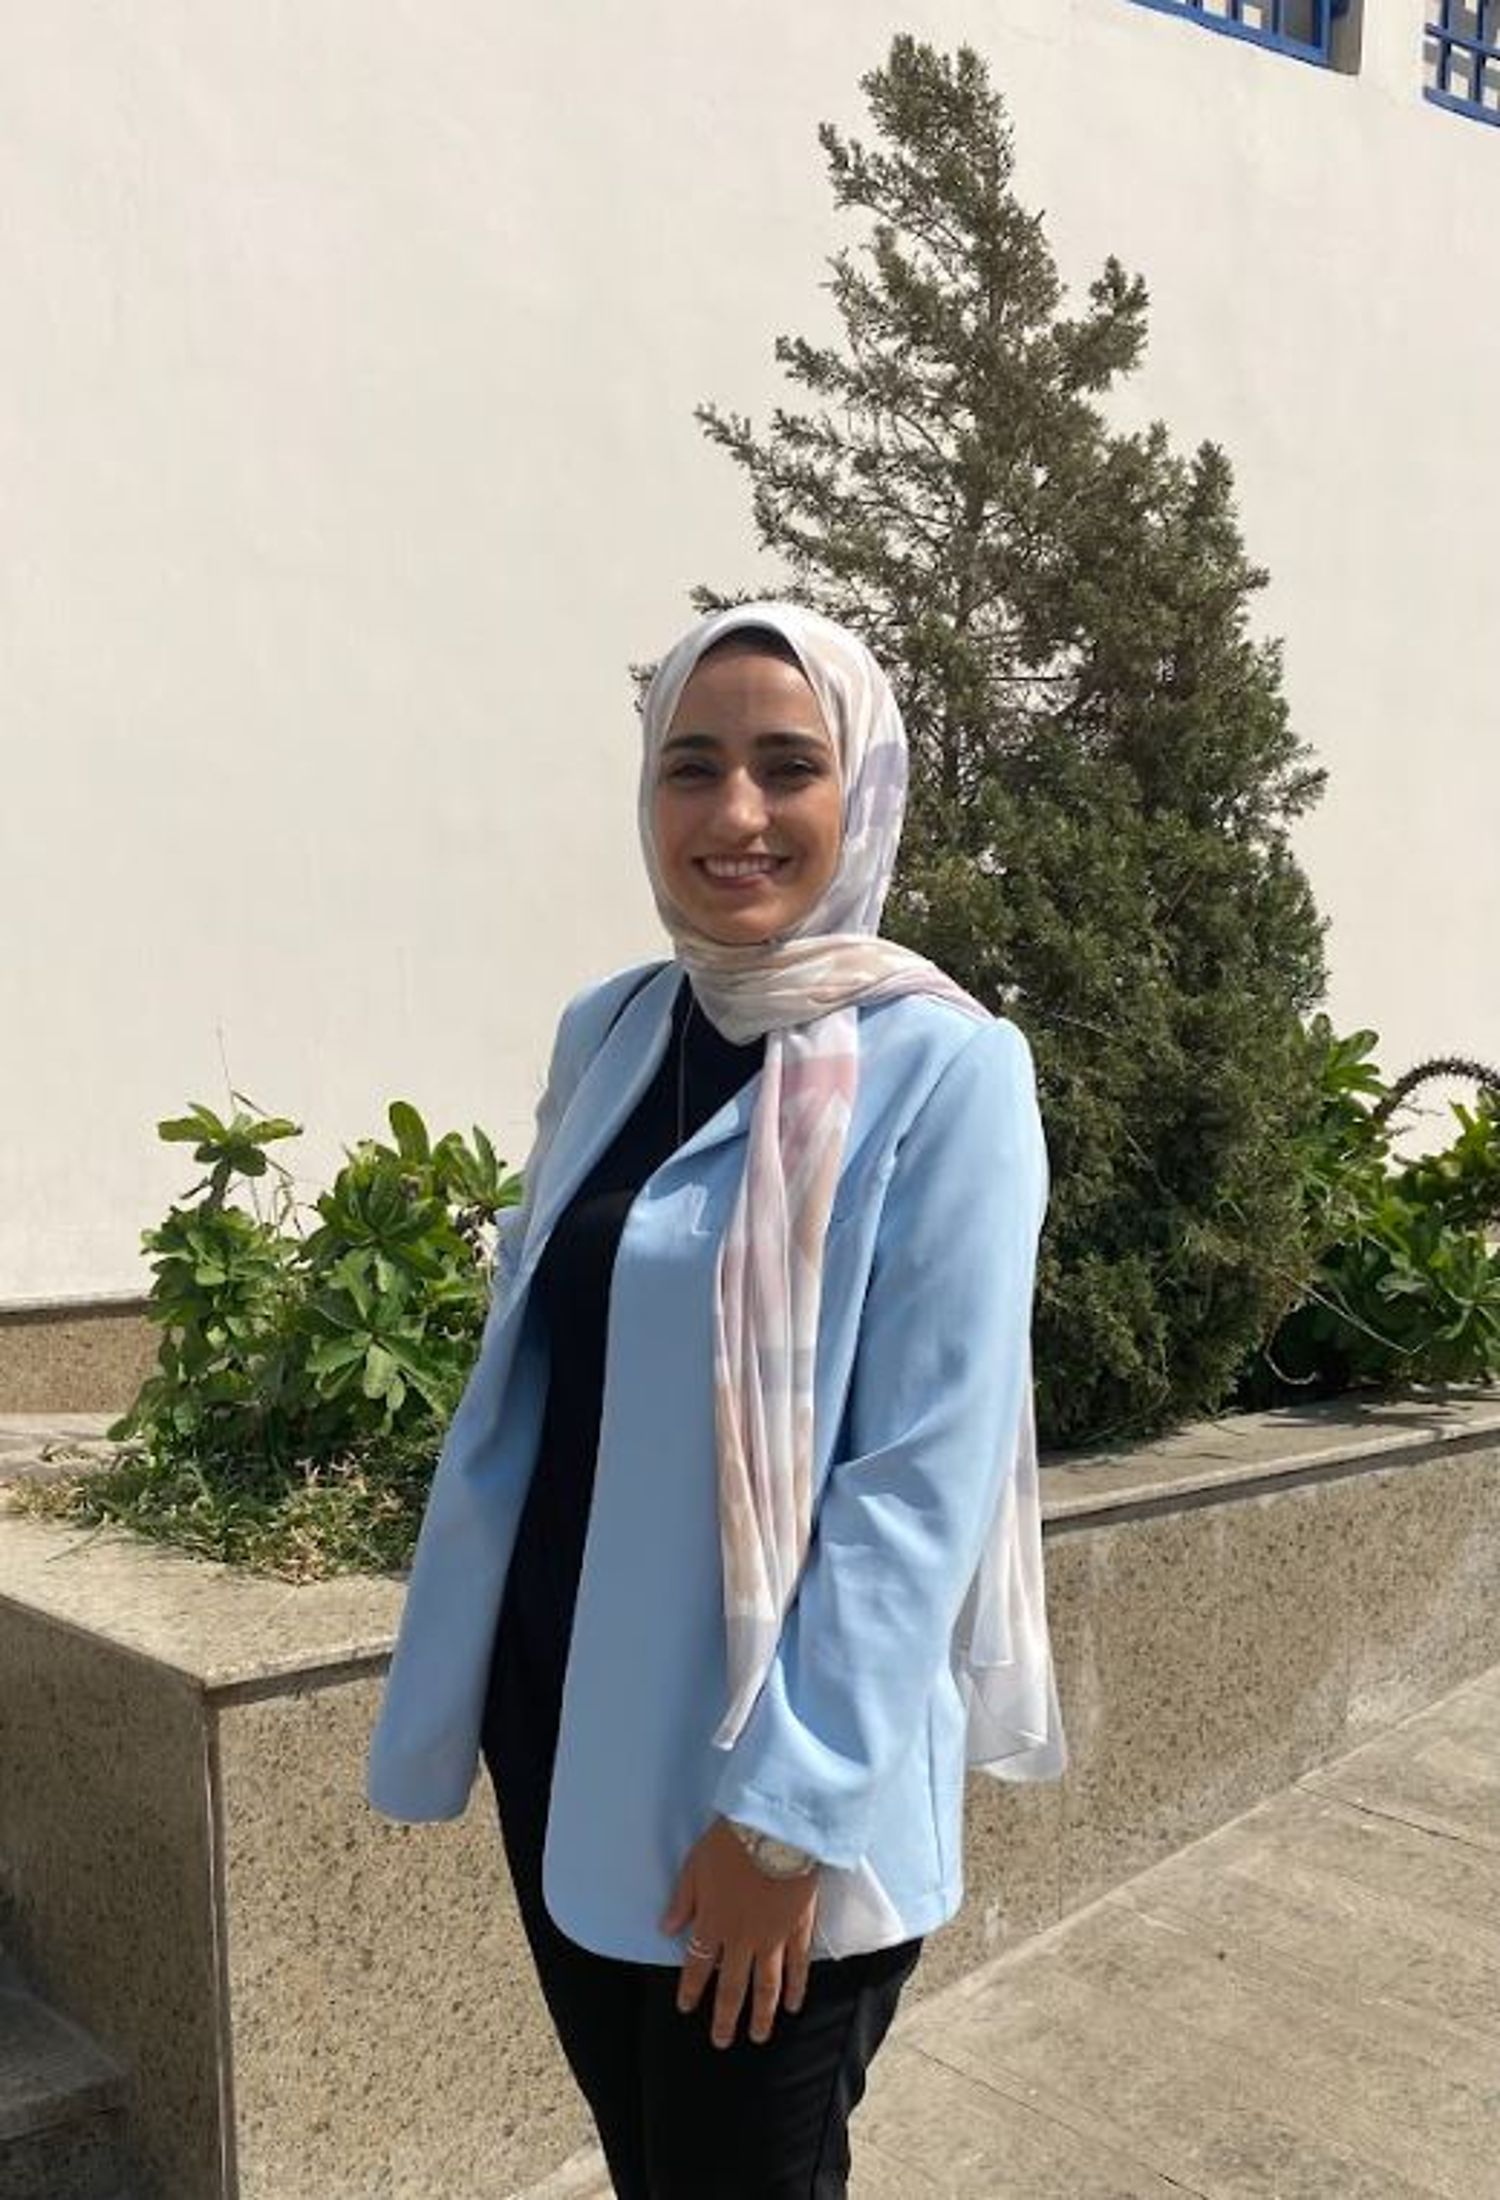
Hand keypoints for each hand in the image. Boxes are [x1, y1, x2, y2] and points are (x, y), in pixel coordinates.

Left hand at [660, 1817, 818, 2048]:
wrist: (776, 1830)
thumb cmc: (730, 1843)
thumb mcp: (694, 1867)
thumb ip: (682, 1902)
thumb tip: (665, 1930)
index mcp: (712, 1924)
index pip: (698, 1965)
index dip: (691, 1988)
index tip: (685, 2008)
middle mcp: (741, 1940)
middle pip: (731, 1987)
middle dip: (724, 2017)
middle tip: (721, 2042)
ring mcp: (773, 1938)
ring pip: (765, 1986)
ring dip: (761, 2014)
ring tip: (758, 2037)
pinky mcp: (799, 1928)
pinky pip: (797, 1966)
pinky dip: (796, 1988)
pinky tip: (794, 2006)